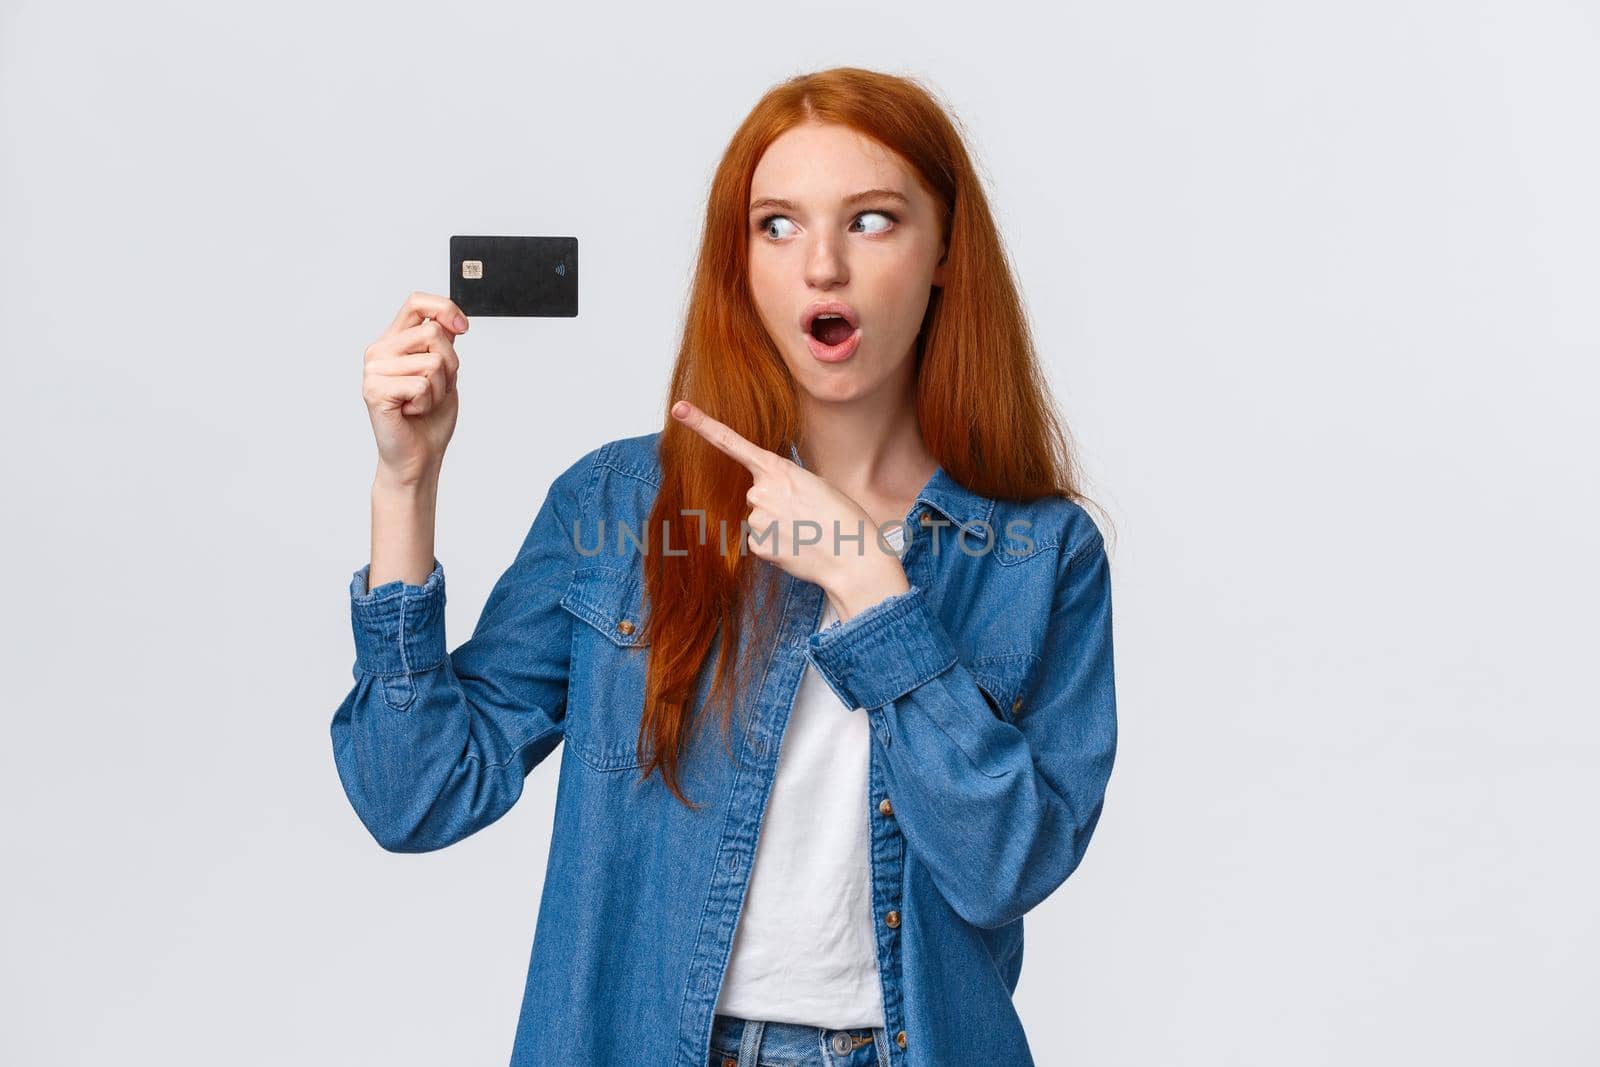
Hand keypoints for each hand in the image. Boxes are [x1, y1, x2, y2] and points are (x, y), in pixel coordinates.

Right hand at [361, 291, 466, 487]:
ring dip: (438, 389)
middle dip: (449, 366)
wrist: (418, 457)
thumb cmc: (429, 418)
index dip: (444, 308)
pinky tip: (411, 412)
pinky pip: (422, 384)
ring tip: (421, 403)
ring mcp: (374, 369)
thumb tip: (450, 320)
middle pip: (432, 333)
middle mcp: (379, 350)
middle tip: (433, 390)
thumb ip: (442, 345)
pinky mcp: (375, 390)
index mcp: (395, 341)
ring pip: (431, 361)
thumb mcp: (444, 373)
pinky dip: (427, 403)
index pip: (417, 303)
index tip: (463, 328)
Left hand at [671, 399, 910, 620]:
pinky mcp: (756, 545)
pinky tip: (799, 547)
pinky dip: (777, 545)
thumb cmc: (843, 519)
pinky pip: (760, 542)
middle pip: (756, 494)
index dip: (703, 425)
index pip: (732, 443)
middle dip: (776, 505)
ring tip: (807, 532)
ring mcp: (756, 519)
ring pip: (759, 519)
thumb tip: (763, 505)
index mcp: (778, 469)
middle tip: (808, 515)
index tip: (679, 410)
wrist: (853, 557)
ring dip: (779, 526)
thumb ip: (784, 485)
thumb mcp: (815, 486)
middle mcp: (760, 491)